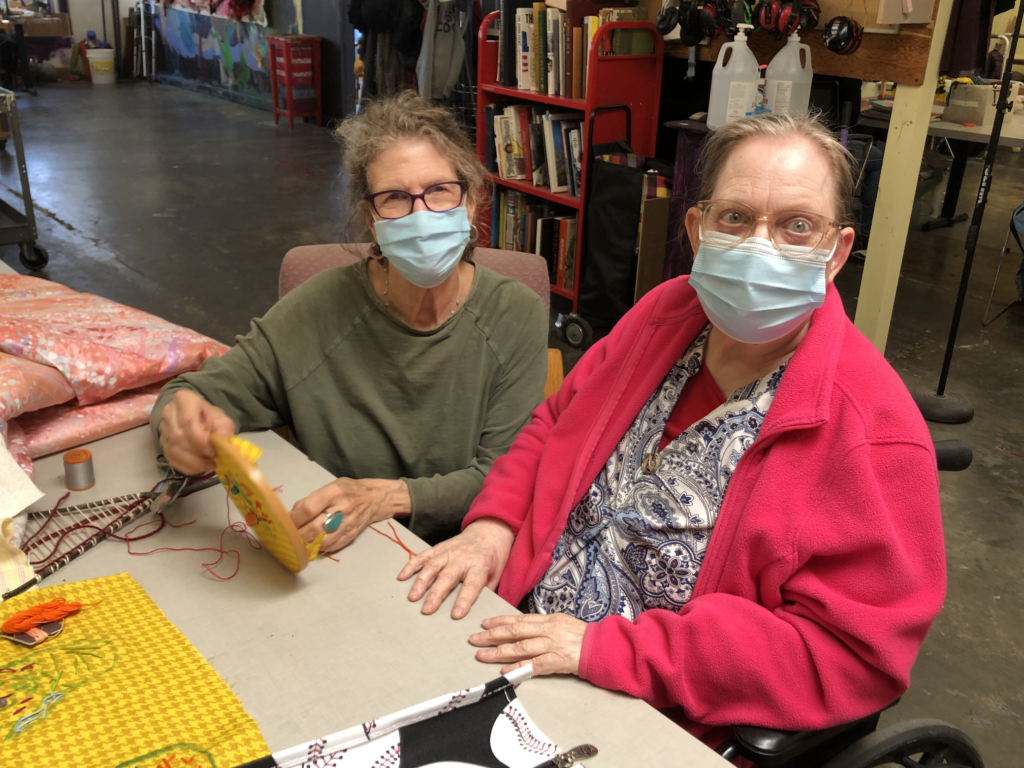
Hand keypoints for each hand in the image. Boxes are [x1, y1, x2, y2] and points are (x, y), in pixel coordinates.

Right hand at [158, 390, 235, 474]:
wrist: (198, 418)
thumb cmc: (211, 418)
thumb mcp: (222, 419)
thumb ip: (224, 428)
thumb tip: (222, 440)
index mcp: (184, 399)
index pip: (187, 421)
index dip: (200, 439)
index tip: (213, 449)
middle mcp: (169, 412)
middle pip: (178, 437)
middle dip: (197, 452)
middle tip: (213, 458)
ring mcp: (163, 428)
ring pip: (172, 449)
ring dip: (193, 462)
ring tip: (209, 464)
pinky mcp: (162, 443)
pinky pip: (170, 458)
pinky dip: (187, 467)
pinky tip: (199, 467)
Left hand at [290, 477, 409, 552]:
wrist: (374, 499)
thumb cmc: (349, 490)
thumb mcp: (330, 486)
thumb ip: (311, 500)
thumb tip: (292, 516)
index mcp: (335, 492)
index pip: (309, 508)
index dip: (294, 518)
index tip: (284, 521)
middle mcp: (343, 509)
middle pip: (314, 528)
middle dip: (297, 534)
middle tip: (286, 535)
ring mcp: (348, 525)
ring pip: (321, 541)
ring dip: (305, 544)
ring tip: (296, 542)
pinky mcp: (349, 537)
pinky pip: (329, 547)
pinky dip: (316, 547)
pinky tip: (310, 544)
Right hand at [398, 518, 513, 618]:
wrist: (488, 531)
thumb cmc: (493, 557)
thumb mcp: (497, 574)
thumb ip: (486, 591)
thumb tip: (477, 612)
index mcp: (480, 565)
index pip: (472, 584)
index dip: (464, 599)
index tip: (456, 615)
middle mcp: (463, 557)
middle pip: (448, 576)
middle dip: (436, 594)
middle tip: (427, 610)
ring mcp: (449, 551)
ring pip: (433, 566)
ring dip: (421, 581)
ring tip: (412, 597)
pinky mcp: (439, 547)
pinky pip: (423, 555)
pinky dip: (412, 565)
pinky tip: (402, 576)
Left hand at [469, 613, 586, 675]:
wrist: (604, 648)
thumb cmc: (582, 637)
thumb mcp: (562, 624)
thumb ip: (543, 626)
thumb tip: (522, 629)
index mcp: (549, 619)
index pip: (520, 619)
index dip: (500, 621)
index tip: (484, 623)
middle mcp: (549, 630)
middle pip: (516, 631)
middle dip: (493, 635)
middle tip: (475, 638)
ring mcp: (554, 645)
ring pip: (521, 647)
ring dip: (499, 652)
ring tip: (482, 655)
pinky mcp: (559, 661)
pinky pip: (535, 665)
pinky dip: (518, 668)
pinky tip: (505, 671)